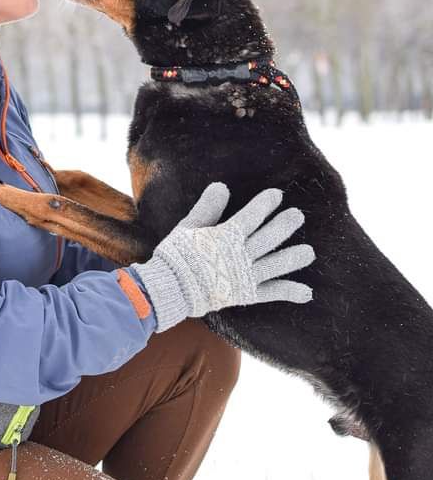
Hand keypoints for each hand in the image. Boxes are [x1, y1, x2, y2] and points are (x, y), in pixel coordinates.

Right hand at [130, 182, 314, 331]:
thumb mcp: (187, 227)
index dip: (265, 204)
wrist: (170, 289)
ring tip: (309, 253)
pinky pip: (271, 293)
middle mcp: (240, 256)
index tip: (276, 195)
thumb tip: (221, 186)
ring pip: (276, 264)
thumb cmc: (175, 256)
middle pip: (269, 237)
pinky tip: (307, 293)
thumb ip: (207, 208)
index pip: (252, 216)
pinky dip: (289, 292)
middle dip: (284, 225)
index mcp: (226, 237)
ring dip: (293, 258)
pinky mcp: (246, 294)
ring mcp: (246, 276)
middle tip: (298, 215)